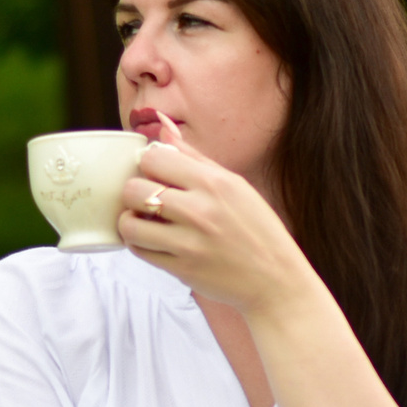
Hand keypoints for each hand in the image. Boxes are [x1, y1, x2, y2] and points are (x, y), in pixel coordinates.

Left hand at [115, 115, 318, 314]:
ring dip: (131, 221)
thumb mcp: (235, 185)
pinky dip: (140, 244)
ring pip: (130, 224)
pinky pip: (140, 251)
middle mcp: (200, 210)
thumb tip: (162, 126)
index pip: (153, 158)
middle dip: (134, 193)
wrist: (275, 280)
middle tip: (148, 200)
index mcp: (214, 183)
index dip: (148, 165)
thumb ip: (194, 157)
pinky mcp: (181, 269)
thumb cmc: (256, 229)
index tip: (157, 175)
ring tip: (145, 222)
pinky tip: (153, 240)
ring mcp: (189, 242)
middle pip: (134, 189)